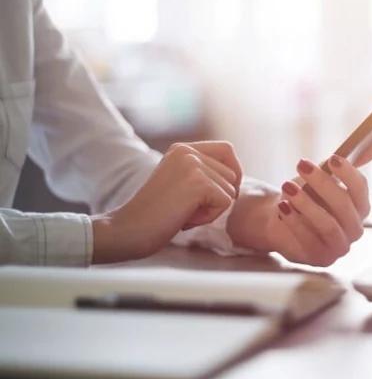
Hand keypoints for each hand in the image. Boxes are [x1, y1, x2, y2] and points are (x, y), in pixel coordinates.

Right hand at [91, 141, 242, 263]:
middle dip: (220, 197)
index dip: (233, 172)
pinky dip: (209, 217)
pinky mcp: (197, 182)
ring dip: (212, 208)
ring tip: (184, 212)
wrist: (128, 229)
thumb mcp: (180, 182)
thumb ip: (202, 173)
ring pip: (231, 190)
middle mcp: (187, 151)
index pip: (227, 150)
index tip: (221, 193)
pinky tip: (185, 218)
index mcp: (182, 149)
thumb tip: (237, 176)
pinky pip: (226, 202)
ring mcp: (192, 164)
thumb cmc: (155, 214)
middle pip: (233, 173)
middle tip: (190, 209)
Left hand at [226, 139, 371, 265]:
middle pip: (344, 205)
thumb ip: (350, 162)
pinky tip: (283, 207)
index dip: (348, 173)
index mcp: (361, 206)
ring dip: (307, 204)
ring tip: (287, 187)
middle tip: (301, 165)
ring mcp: (340, 245)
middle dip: (322, 183)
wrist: (282, 219)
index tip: (332, 159)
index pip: (361, 188)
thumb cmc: (309, 196)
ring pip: (327, 224)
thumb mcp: (326, 175)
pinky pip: (309, 241)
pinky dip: (295, 223)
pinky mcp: (321, 258)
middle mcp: (355, 227)